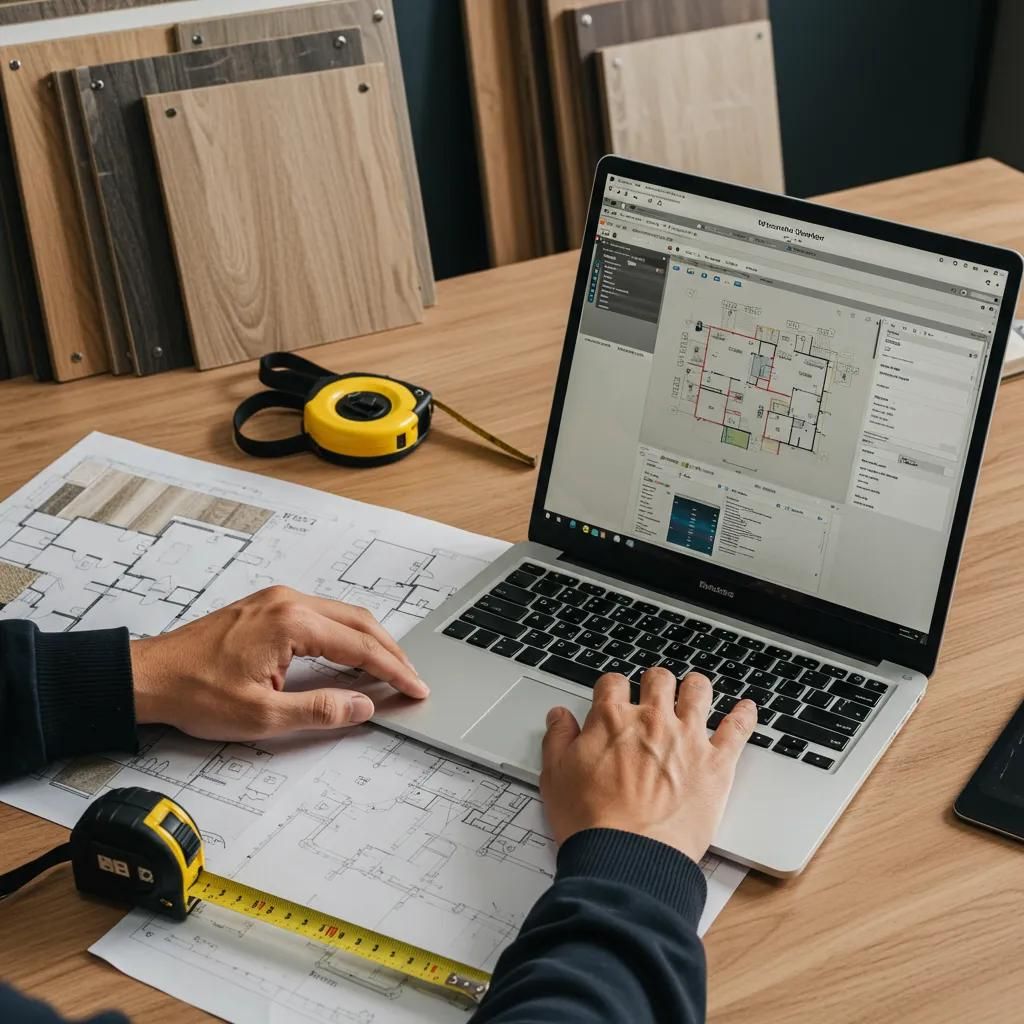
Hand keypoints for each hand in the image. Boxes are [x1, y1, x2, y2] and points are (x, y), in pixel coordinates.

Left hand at [130, 586, 428, 739]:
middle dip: (390, 651)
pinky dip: (345, 635)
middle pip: (359, 621)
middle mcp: (288, 601)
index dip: (394, 670)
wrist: (149, 676)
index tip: (416, 687)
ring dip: (369, 641)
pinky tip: (351, 654)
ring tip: (389, 669)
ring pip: (342, 615)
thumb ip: (320, 710)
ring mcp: (277, 600)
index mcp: (292, 622)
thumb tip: (362, 707)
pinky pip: (321, 615)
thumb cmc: (194, 692)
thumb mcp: (262, 716)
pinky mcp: (267, 607)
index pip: (360, 646)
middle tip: (411, 678)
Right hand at [540, 669, 755, 862]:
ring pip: (698, 692)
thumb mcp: (555, 776)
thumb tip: (558, 716)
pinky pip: (737, 728)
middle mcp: (652, 720)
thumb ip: (558, 739)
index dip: (612, 688)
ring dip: (695, 687)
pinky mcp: (716, 763)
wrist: (628, 858)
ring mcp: (687, 739)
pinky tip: (746, 709)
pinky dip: (744, 715)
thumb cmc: (591, 822)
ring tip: (695, 690)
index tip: (613, 696)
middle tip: (654, 691)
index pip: (613, 683)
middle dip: (655, 682)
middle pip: (658, 680)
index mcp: (611, 719)